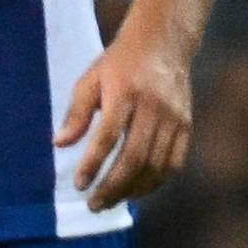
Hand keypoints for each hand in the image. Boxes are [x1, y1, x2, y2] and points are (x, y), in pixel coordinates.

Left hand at [58, 32, 197, 209]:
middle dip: (113, 186)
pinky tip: (137, 191)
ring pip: (156, 165)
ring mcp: (174, 118)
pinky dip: (156, 182)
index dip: (93, 164)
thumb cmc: (120, 62)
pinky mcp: (186, 125)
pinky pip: (174, 162)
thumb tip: (60, 144)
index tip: (79, 185)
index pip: (108, 136)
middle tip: (94, 204)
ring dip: (133, 189)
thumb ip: (76, 112)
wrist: (165, 42)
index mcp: (125, 93)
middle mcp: (153, 107)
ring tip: (111, 202)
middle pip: (134, 157)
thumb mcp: (91, 79)